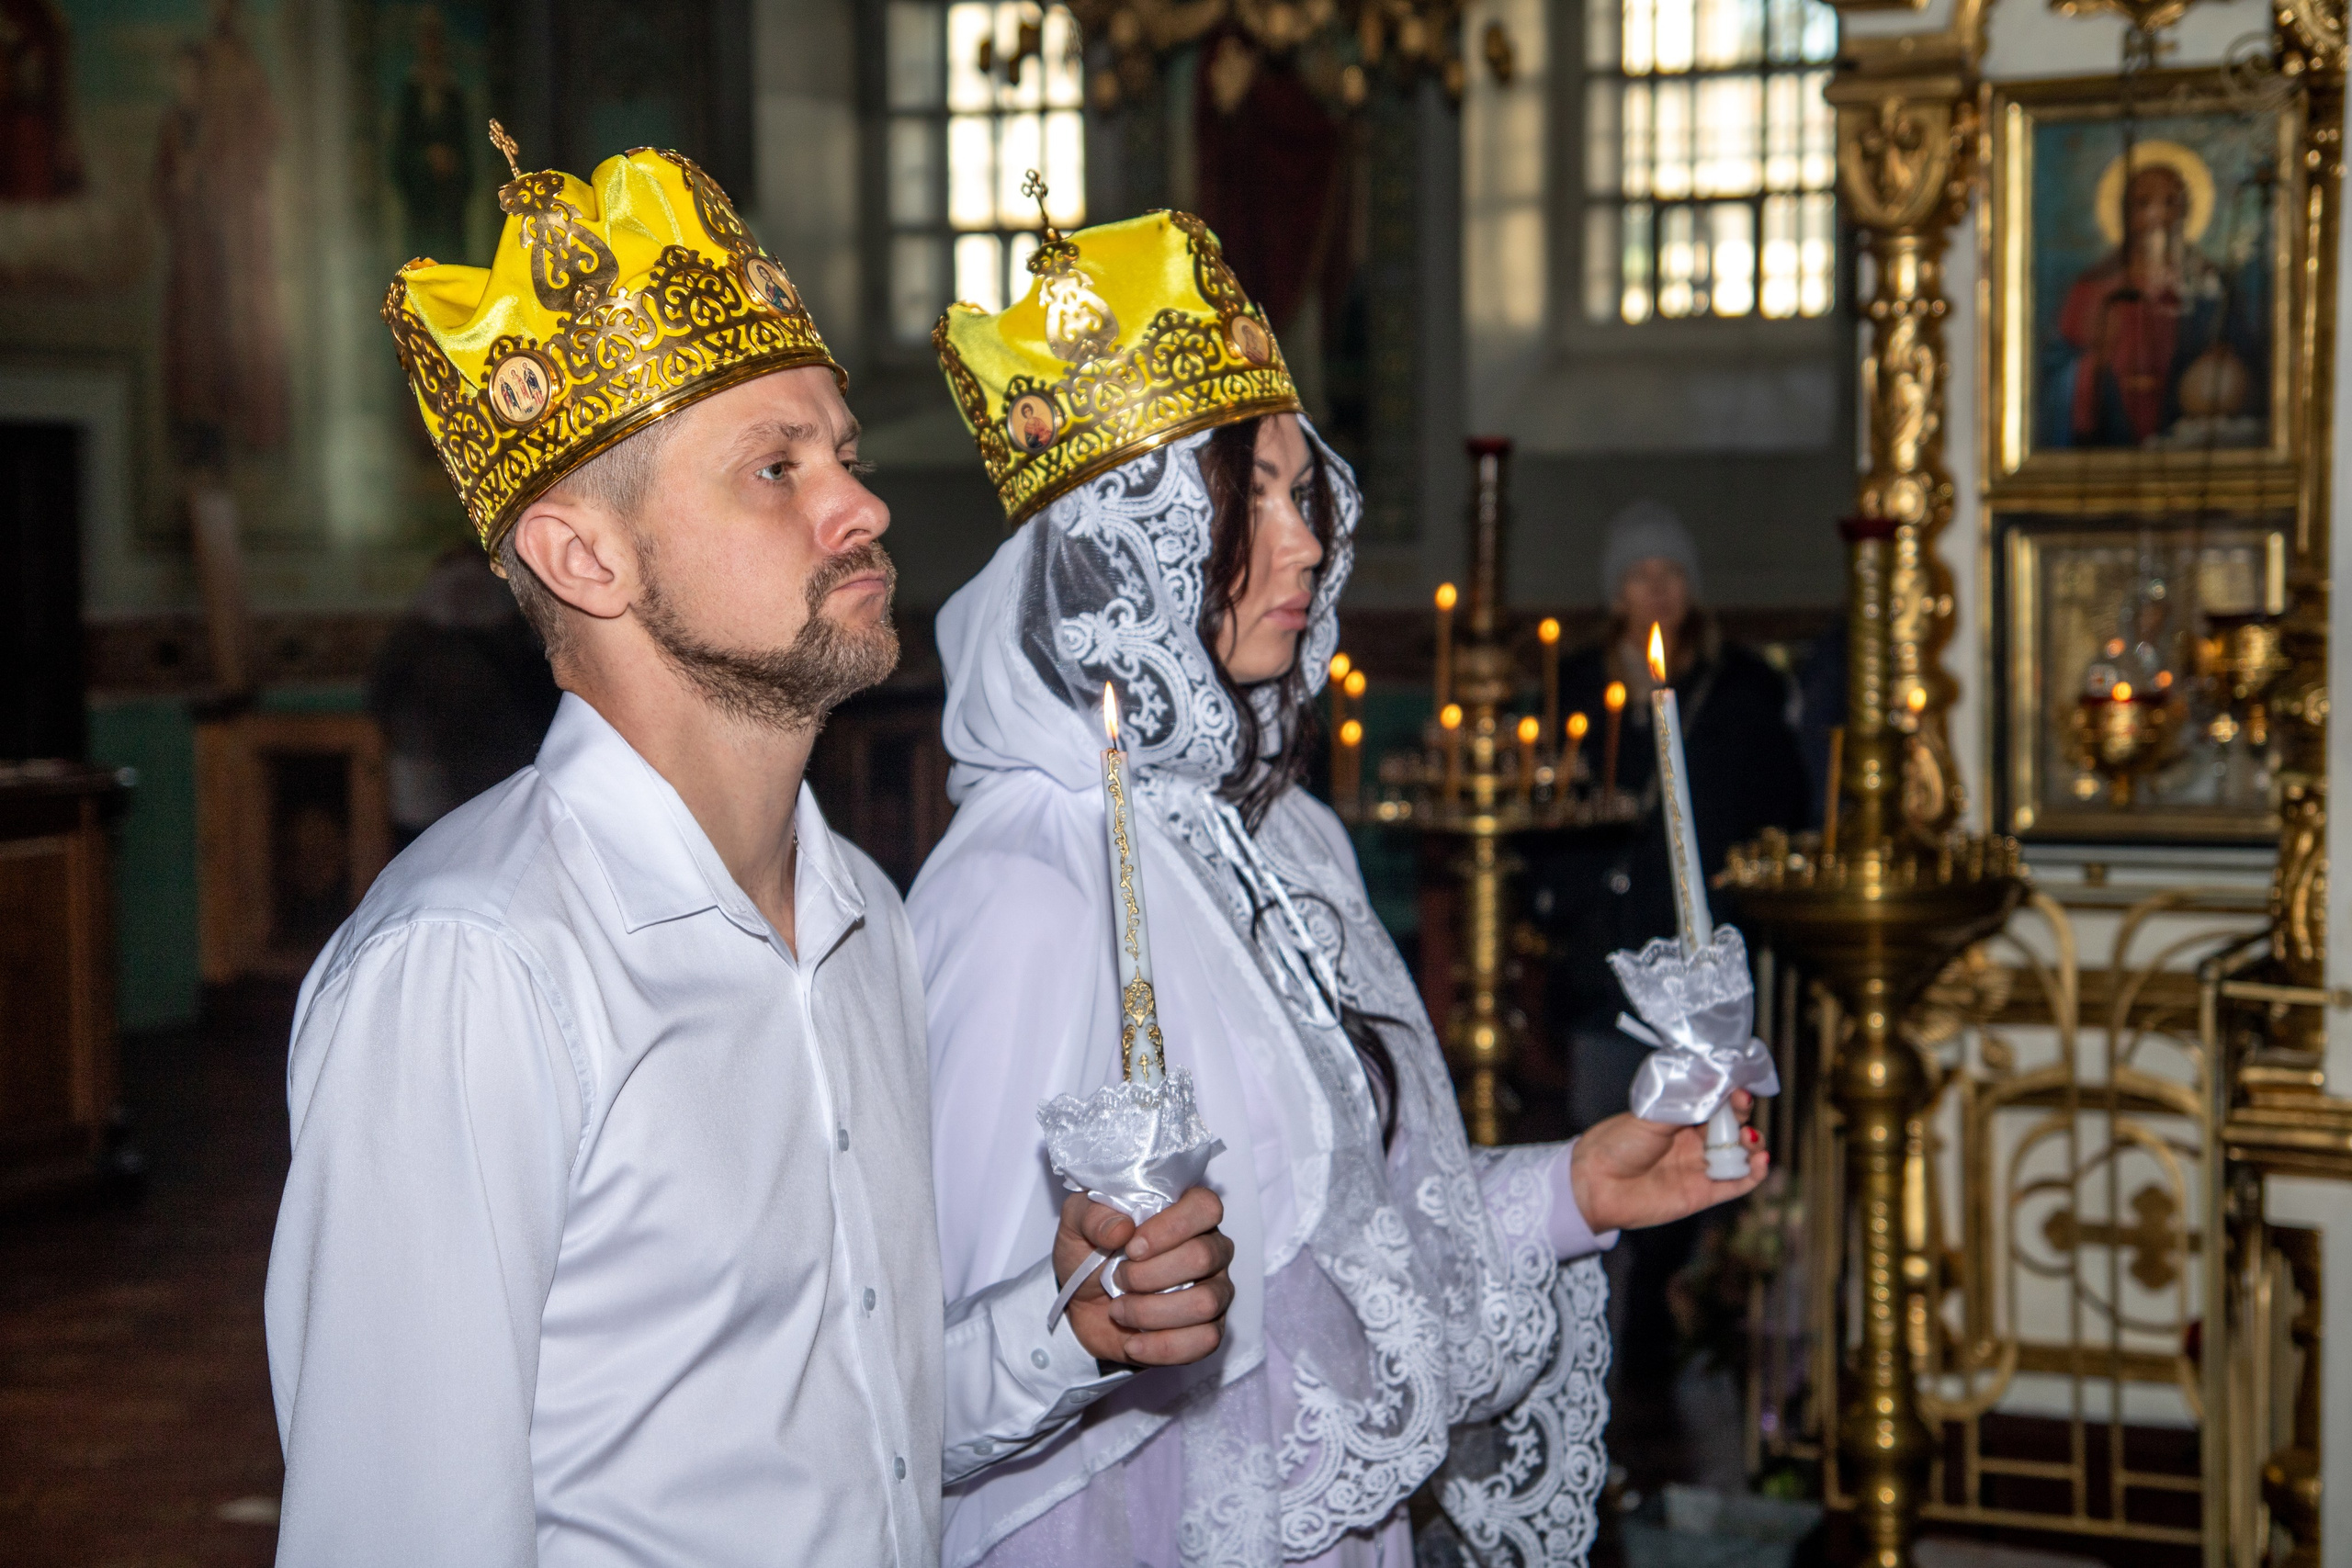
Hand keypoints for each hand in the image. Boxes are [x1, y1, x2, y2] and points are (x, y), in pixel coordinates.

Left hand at [1053, 1186, 1234, 1367]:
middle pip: (1203, 1256)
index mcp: (1186, 1213)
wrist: (1081, 1306)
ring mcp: (1214, 1290)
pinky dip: (1162, 1346)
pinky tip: (1133, 1343)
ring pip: (1205, 1303)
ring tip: (1119, 1310)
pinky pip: (1205, 1341)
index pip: (1205, 1207)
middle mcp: (1210, 1248)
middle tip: (1118, 1279)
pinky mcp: (1209, 1330)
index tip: (1132, 1247)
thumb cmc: (1089, 1253)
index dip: (1171, 1227)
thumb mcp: (1076, 1223)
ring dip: (1151, 1312)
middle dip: (1149, 1275)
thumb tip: (1122, 1228)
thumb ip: (1091, 1215)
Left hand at [1570, 1090, 1767, 1232]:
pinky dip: (1753, 1174)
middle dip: (1742, 1116)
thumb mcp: (1651, 1116)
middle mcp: (1693, 1141)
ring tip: (1749, 1139)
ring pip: (1739, 1155)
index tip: (1737, 1087)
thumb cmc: (1617, 1144)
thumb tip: (1715, 1085)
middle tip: (1742, 1106)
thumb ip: (1685, 1105)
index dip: (1730, 1094)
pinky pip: (1737, 1184)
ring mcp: (1700, 1167)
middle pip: (1732, 1127)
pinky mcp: (1703, 1193)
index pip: (1715, 1102)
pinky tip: (1760, 1162)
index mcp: (1680, 1117)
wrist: (1596, 1184)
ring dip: (1752, 1145)